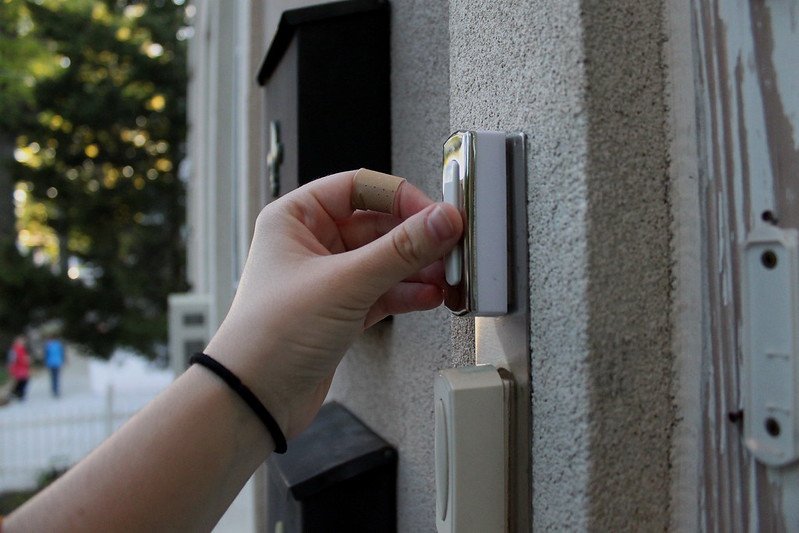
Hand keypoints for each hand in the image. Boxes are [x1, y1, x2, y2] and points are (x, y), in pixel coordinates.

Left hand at [205, 170, 462, 438]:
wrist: (254, 400)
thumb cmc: (270, 336)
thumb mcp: (344, 284)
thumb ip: (400, 250)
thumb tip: (441, 219)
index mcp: (296, 218)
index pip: (360, 188)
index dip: (401, 197)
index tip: (436, 214)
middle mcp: (311, 243)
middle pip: (378, 225)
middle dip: (416, 239)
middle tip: (450, 249)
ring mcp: (328, 278)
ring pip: (385, 260)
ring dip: (418, 269)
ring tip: (447, 278)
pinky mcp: (341, 311)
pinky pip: (383, 291)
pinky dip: (408, 293)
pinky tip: (430, 298)